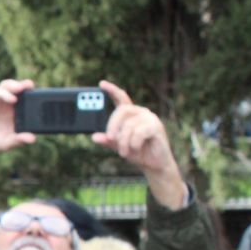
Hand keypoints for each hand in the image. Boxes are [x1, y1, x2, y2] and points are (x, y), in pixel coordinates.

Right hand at [0, 78, 36, 178]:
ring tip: (23, 88)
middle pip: (17, 89)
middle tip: (31, 86)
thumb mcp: (7, 143)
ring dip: (15, 85)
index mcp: (14, 113)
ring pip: (7, 86)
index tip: (42, 96)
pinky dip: (5, 94)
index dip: (32, 95)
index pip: (25, 100)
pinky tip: (12, 100)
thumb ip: (19, 140)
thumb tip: (33, 139)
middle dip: (25, 85)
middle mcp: (6, 105)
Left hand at [93, 80, 184, 208]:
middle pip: (121, 111)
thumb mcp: (118, 146)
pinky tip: (135, 149)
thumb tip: (94, 137)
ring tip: (124, 152)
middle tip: (110, 139)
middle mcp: (141, 113)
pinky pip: (138, 133)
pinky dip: (133, 143)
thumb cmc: (138, 153)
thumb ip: (107, 140)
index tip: (101, 84)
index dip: (112, 90)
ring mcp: (150, 118)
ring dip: (123, 142)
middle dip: (112, 126)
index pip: (121, 98)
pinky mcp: (156, 127)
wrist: (154, 165)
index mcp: (131, 115)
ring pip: (128, 125)